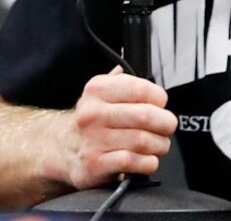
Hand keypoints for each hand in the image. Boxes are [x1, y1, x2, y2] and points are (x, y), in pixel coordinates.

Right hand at [65, 67, 176, 188]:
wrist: (62, 149)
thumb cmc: (92, 120)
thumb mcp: (100, 93)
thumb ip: (119, 80)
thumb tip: (125, 67)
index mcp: (97, 90)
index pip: (141, 89)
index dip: (159, 98)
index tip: (162, 105)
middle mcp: (92, 113)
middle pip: (145, 116)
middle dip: (165, 123)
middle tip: (168, 127)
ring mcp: (92, 140)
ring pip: (142, 140)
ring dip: (159, 145)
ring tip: (160, 144)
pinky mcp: (94, 165)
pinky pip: (131, 162)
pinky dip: (147, 163)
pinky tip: (149, 160)